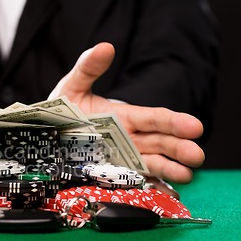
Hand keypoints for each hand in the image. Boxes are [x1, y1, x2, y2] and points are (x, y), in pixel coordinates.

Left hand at [49, 42, 204, 182]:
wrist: (44, 135)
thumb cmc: (62, 111)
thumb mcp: (72, 87)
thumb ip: (88, 68)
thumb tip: (105, 46)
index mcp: (124, 117)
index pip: (155, 118)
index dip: (174, 122)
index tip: (194, 127)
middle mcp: (129, 139)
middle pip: (160, 142)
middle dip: (180, 148)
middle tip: (196, 155)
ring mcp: (122, 158)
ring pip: (152, 162)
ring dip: (171, 169)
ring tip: (187, 175)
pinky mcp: (113, 174)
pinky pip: (135, 181)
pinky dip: (150, 187)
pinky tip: (164, 194)